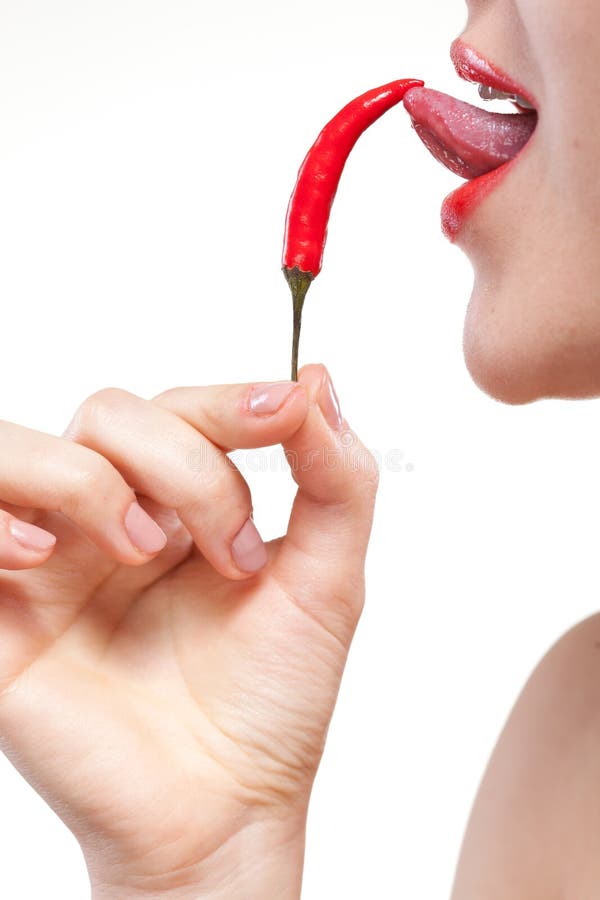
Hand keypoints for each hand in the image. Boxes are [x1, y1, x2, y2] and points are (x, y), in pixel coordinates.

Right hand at [0, 365, 377, 898]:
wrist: (223, 812)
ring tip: (143, 551)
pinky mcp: (3, 613)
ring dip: (90, 478)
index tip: (283, 412)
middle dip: (184, 464)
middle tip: (236, 555)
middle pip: (112, 415)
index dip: (228, 400)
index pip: (183, 409)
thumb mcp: (327, 583)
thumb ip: (336, 480)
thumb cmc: (271, 705)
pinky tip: (45, 553)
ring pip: (23, 447)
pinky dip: (1, 516)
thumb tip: (317, 381)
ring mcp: (51, 562)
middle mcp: (110, 521)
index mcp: (179, 508)